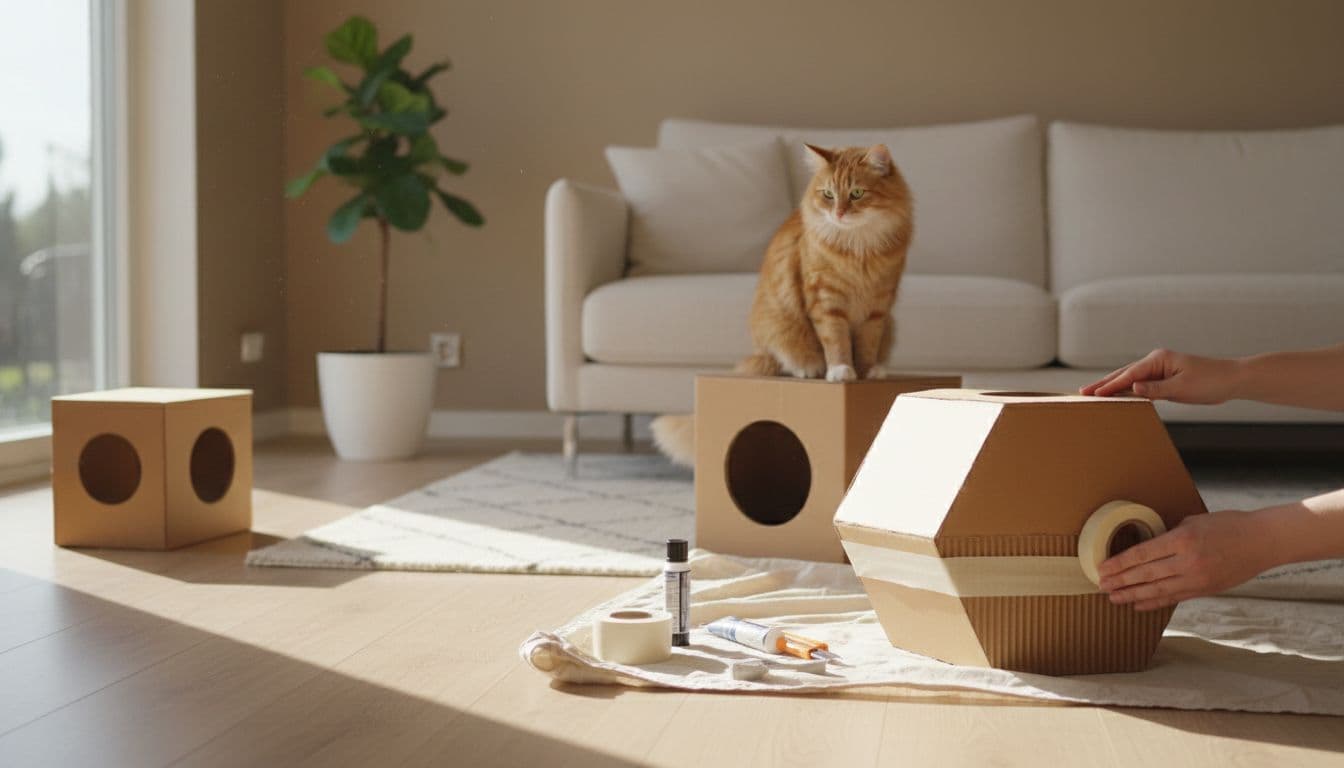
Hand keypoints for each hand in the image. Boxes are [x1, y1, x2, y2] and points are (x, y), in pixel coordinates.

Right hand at [1080, 348, 1241, 403]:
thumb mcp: (1182, 388)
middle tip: (1082, 392)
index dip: (1109, 385)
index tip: (1092, 394)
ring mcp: (1160, 369)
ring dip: (1112, 386)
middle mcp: (1156, 361)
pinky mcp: (1165, 377)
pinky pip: (1140, 384)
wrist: (1233, 379)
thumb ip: (1155, 389)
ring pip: (1130, 378)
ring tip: (1093, 393)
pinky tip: (1117, 395)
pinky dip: (1126, 389)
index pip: (1128, 374)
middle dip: (1103, 383)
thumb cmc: (1211, 382)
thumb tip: (1132, 388)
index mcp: (1159, 360)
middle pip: (1124, 373)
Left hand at [1098, 511, 1271, 609]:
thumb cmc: (1228, 525)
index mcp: (1183, 539)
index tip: (1102, 568)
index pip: (1142, 554)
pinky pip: (1174, 597)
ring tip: (1114, 598)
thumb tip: (1148, 547)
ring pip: (1157, 590)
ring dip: (1132, 595)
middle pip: (1145, 574)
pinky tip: (1138, 604)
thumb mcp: (1194, 521)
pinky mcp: (1205, 589)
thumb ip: (1170, 534)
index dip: (1119, 563)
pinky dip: (1154, 602)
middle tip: (1101, 586)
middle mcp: (1188, 561)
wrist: (1263, 541)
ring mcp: (1197, 578)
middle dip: (1120, 581)